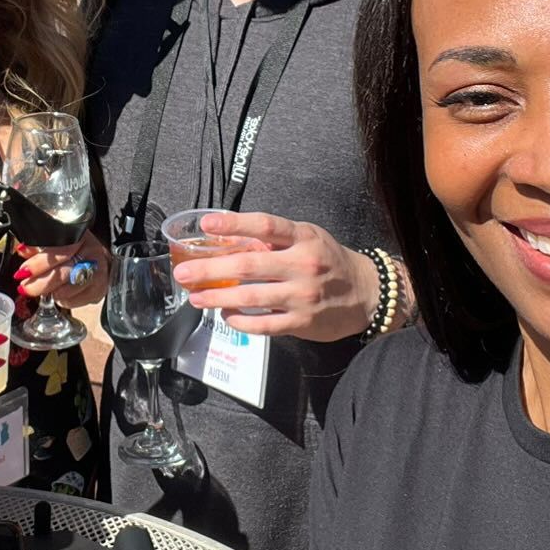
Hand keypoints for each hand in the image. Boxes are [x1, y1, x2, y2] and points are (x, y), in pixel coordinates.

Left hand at [14, 230, 108, 307]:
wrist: (101, 259)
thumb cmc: (76, 249)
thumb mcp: (59, 241)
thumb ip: (40, 245)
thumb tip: (23, 250)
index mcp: (81, 237)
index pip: (60, 251)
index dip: (39, 263)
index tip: (23, 272)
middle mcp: (93, 254)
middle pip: (64, 273)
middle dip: (40, 283)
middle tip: (25, 288)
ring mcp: (98, 273)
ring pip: (68, 289)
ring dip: (50, 292)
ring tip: (40, 290)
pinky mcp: (99, 290)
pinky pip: (74, 301)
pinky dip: (61, 299)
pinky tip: (57, 293)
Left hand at [170, 211, 380, 341]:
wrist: (366, 294)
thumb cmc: (328, 261)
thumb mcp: (307, 239)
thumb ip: (273, 240)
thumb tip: (228, 239)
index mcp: (303, 237)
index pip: (265, 226)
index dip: (234, 223)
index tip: (207, 224)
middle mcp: (302, 265)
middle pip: (248, 265)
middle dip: (210, 270)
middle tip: (183, 273)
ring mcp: (302, 296)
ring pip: (250, 297)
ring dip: (217, 298)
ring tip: (195, 297)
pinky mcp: (301, 323)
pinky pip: (262, 325)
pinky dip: (239, 321)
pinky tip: (226, 315)